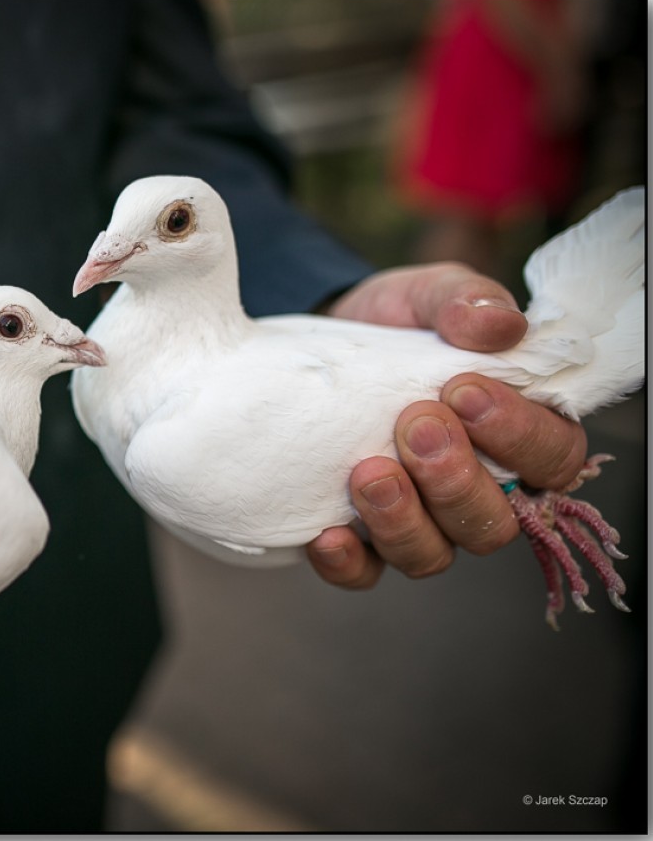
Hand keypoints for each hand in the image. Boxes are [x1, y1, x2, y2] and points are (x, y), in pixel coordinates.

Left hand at [304, 263, 588, 588]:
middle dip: (454, 479)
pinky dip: (347, 563)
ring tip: (369, 473)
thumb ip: (463, 303)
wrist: (318, 342)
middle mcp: (473, 491)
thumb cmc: (394, 328)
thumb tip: (498, 324)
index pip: (552, 460)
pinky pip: (363, 574)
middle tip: (415, 424)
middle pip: (491, 524)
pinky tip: (326, 533)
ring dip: (402, 521)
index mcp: (515, 436)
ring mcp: (416, 521)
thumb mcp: (426, 298)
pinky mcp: (357, 538)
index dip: (518, 436)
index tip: (465, 391)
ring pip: (431, 555)